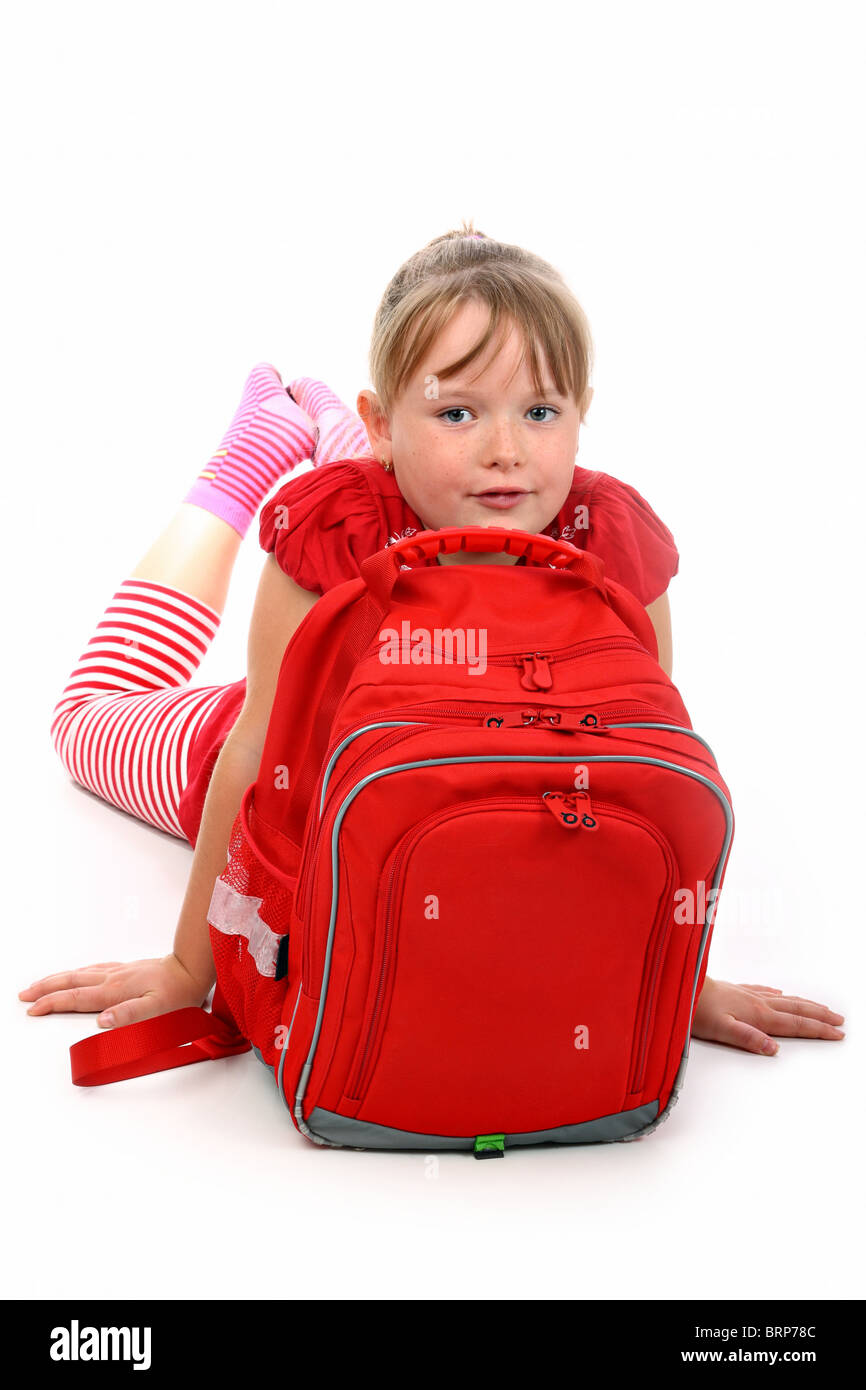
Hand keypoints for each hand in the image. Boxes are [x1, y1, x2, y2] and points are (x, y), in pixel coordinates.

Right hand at [18, 954, 212, 1027]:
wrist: (192, 969)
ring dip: (57, 979)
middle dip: (45, 988)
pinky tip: (76, 973)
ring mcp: (119, 971)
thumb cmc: (178, 993)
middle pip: (71, 982)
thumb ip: (129, 1015)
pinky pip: (93, 969)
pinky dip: (77, 972)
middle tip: (24, 995)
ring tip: (40, 984)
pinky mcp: (127, 969)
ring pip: (80, 973)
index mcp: (115, 991)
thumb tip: (102, 1021)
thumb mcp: (158, 1010)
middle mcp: (113, 978)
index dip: (51, 1004)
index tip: (32, 1010)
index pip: (76, 998)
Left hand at [691, 977, 844, 1054]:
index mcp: (758, 1015)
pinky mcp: (736, 991)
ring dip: (806, 1004)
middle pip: (796, 1010)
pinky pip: (765, 991)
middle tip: (840, 1021)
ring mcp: (748, 995)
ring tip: (821, 1007)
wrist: (680, 985)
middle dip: (820, 1016)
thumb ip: (748, 1038)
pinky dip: (779, 995)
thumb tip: (773, 1048)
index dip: (818, 1030)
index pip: (795, 1025)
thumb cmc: (695, 1008)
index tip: (838, 1034)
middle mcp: (757, 1003)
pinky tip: (780, 993)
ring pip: (785, 1000)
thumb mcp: (721, 1029)